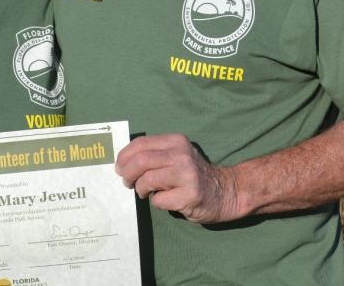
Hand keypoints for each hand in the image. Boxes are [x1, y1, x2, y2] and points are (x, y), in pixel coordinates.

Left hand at [114, 134, 240, 223]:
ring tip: (145, 192)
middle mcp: (182, 155)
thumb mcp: (177, 155)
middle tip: (126, 182)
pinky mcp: (189, 195)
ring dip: (140, 189)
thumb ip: (155, 154)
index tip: (119, 167)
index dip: (124, 156)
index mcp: (176, 141)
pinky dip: (157, 202)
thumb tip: (123, 163)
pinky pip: (159, 200)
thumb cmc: (193, 174)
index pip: (140, 144)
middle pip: (140, 161)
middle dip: (127, 174)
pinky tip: (166, 200)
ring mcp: (187, 175)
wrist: (225, 192)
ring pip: (147, 180)